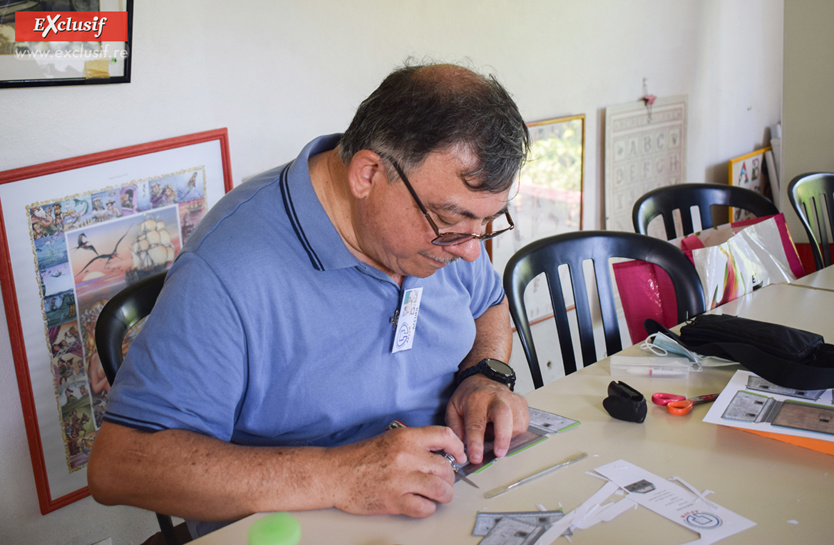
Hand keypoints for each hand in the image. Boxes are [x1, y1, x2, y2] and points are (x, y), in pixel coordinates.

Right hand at [324, 425, 464, 517]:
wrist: (335, 474)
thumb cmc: (359, 458)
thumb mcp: (389, 440)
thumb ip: (414, 445)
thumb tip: (439, 454)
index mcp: (405, 438)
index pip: (445, 436)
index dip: (457, 447)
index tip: (459, 456)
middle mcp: (406, 456)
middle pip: (445, 468)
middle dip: (449, 478)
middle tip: (443, 481)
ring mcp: (401, 479)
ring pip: (440, 490)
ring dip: (443, 495)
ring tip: (438, 495)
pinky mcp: (394, 500)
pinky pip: (425, 508)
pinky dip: (427, 508)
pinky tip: (421, 504)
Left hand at [445, 374, 528, 464]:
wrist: (482, 379)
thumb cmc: (469, 395)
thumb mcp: (453, 409)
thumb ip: (455, 428)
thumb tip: (462, 445)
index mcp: (476, 400)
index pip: (476, 424)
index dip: (476, 443)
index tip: (476, 457)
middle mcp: (495, 398)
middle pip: (504, 416)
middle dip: (502, 437)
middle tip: (498, 453)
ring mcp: (511, 399)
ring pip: (517, 423)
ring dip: (508, 436)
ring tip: (496, 432)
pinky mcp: (521, 403)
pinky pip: (524, 424)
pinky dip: (515, 432)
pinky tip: (505, 428)